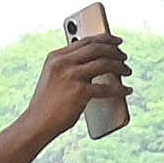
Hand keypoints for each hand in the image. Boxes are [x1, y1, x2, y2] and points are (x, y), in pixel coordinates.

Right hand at [20, 32, 134, 140]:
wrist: (37, 123)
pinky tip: (126, 90)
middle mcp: (63, 63)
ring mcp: (71, 76)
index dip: (105, 39)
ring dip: (120, 67)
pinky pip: (107, 87)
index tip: (116, 41)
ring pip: (105, 63)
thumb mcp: (53, 78)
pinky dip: (120, 89)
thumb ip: (70, 67)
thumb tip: (97, 63)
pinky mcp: (80, 92)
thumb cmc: (46, 104)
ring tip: (127, 71)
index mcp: (56, 57)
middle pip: (97, 48)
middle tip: (124, 56)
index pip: (85, 41)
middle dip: (115, 51)